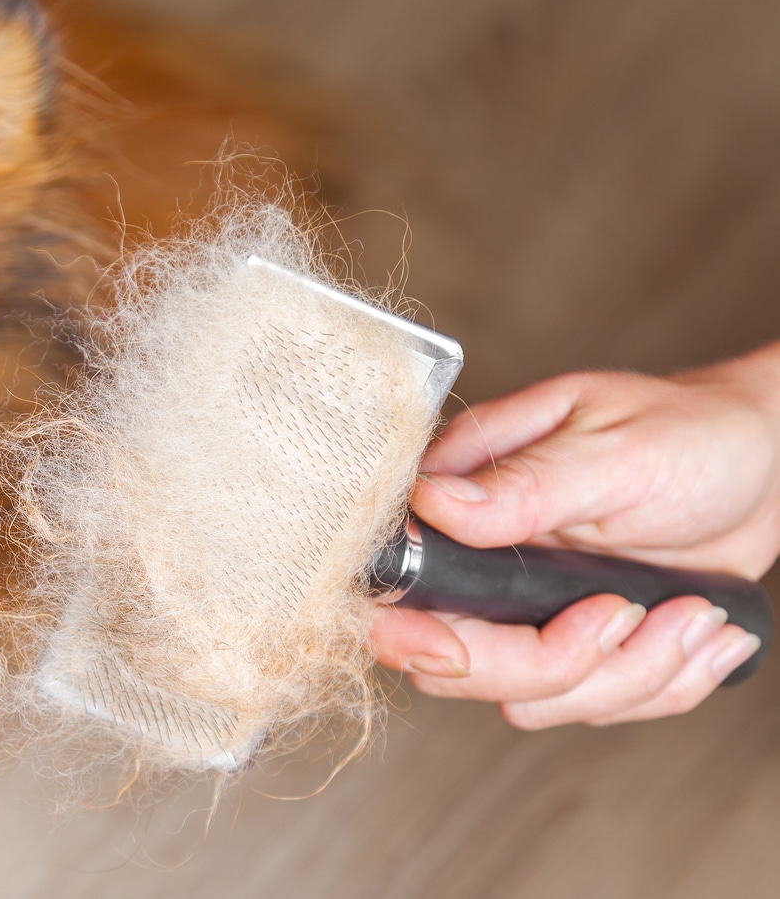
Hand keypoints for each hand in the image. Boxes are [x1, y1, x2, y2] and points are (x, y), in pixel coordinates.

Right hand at [370, 341, 779, 727]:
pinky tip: (702, 628)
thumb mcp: (613, 450)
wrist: (766, 463)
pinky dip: (664, 682)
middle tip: (629, 611)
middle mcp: (478, 560)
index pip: (394, 585)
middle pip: (459, 666)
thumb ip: (526, 484)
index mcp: (460, 494)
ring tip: (696, 613)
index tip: (458, 649)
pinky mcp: (573, 644)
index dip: (410, 633)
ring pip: (533, 701)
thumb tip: (434, 502)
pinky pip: (595, 707)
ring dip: (632, 673)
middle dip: (557, 663)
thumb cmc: (691, 431)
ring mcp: (524, 609)